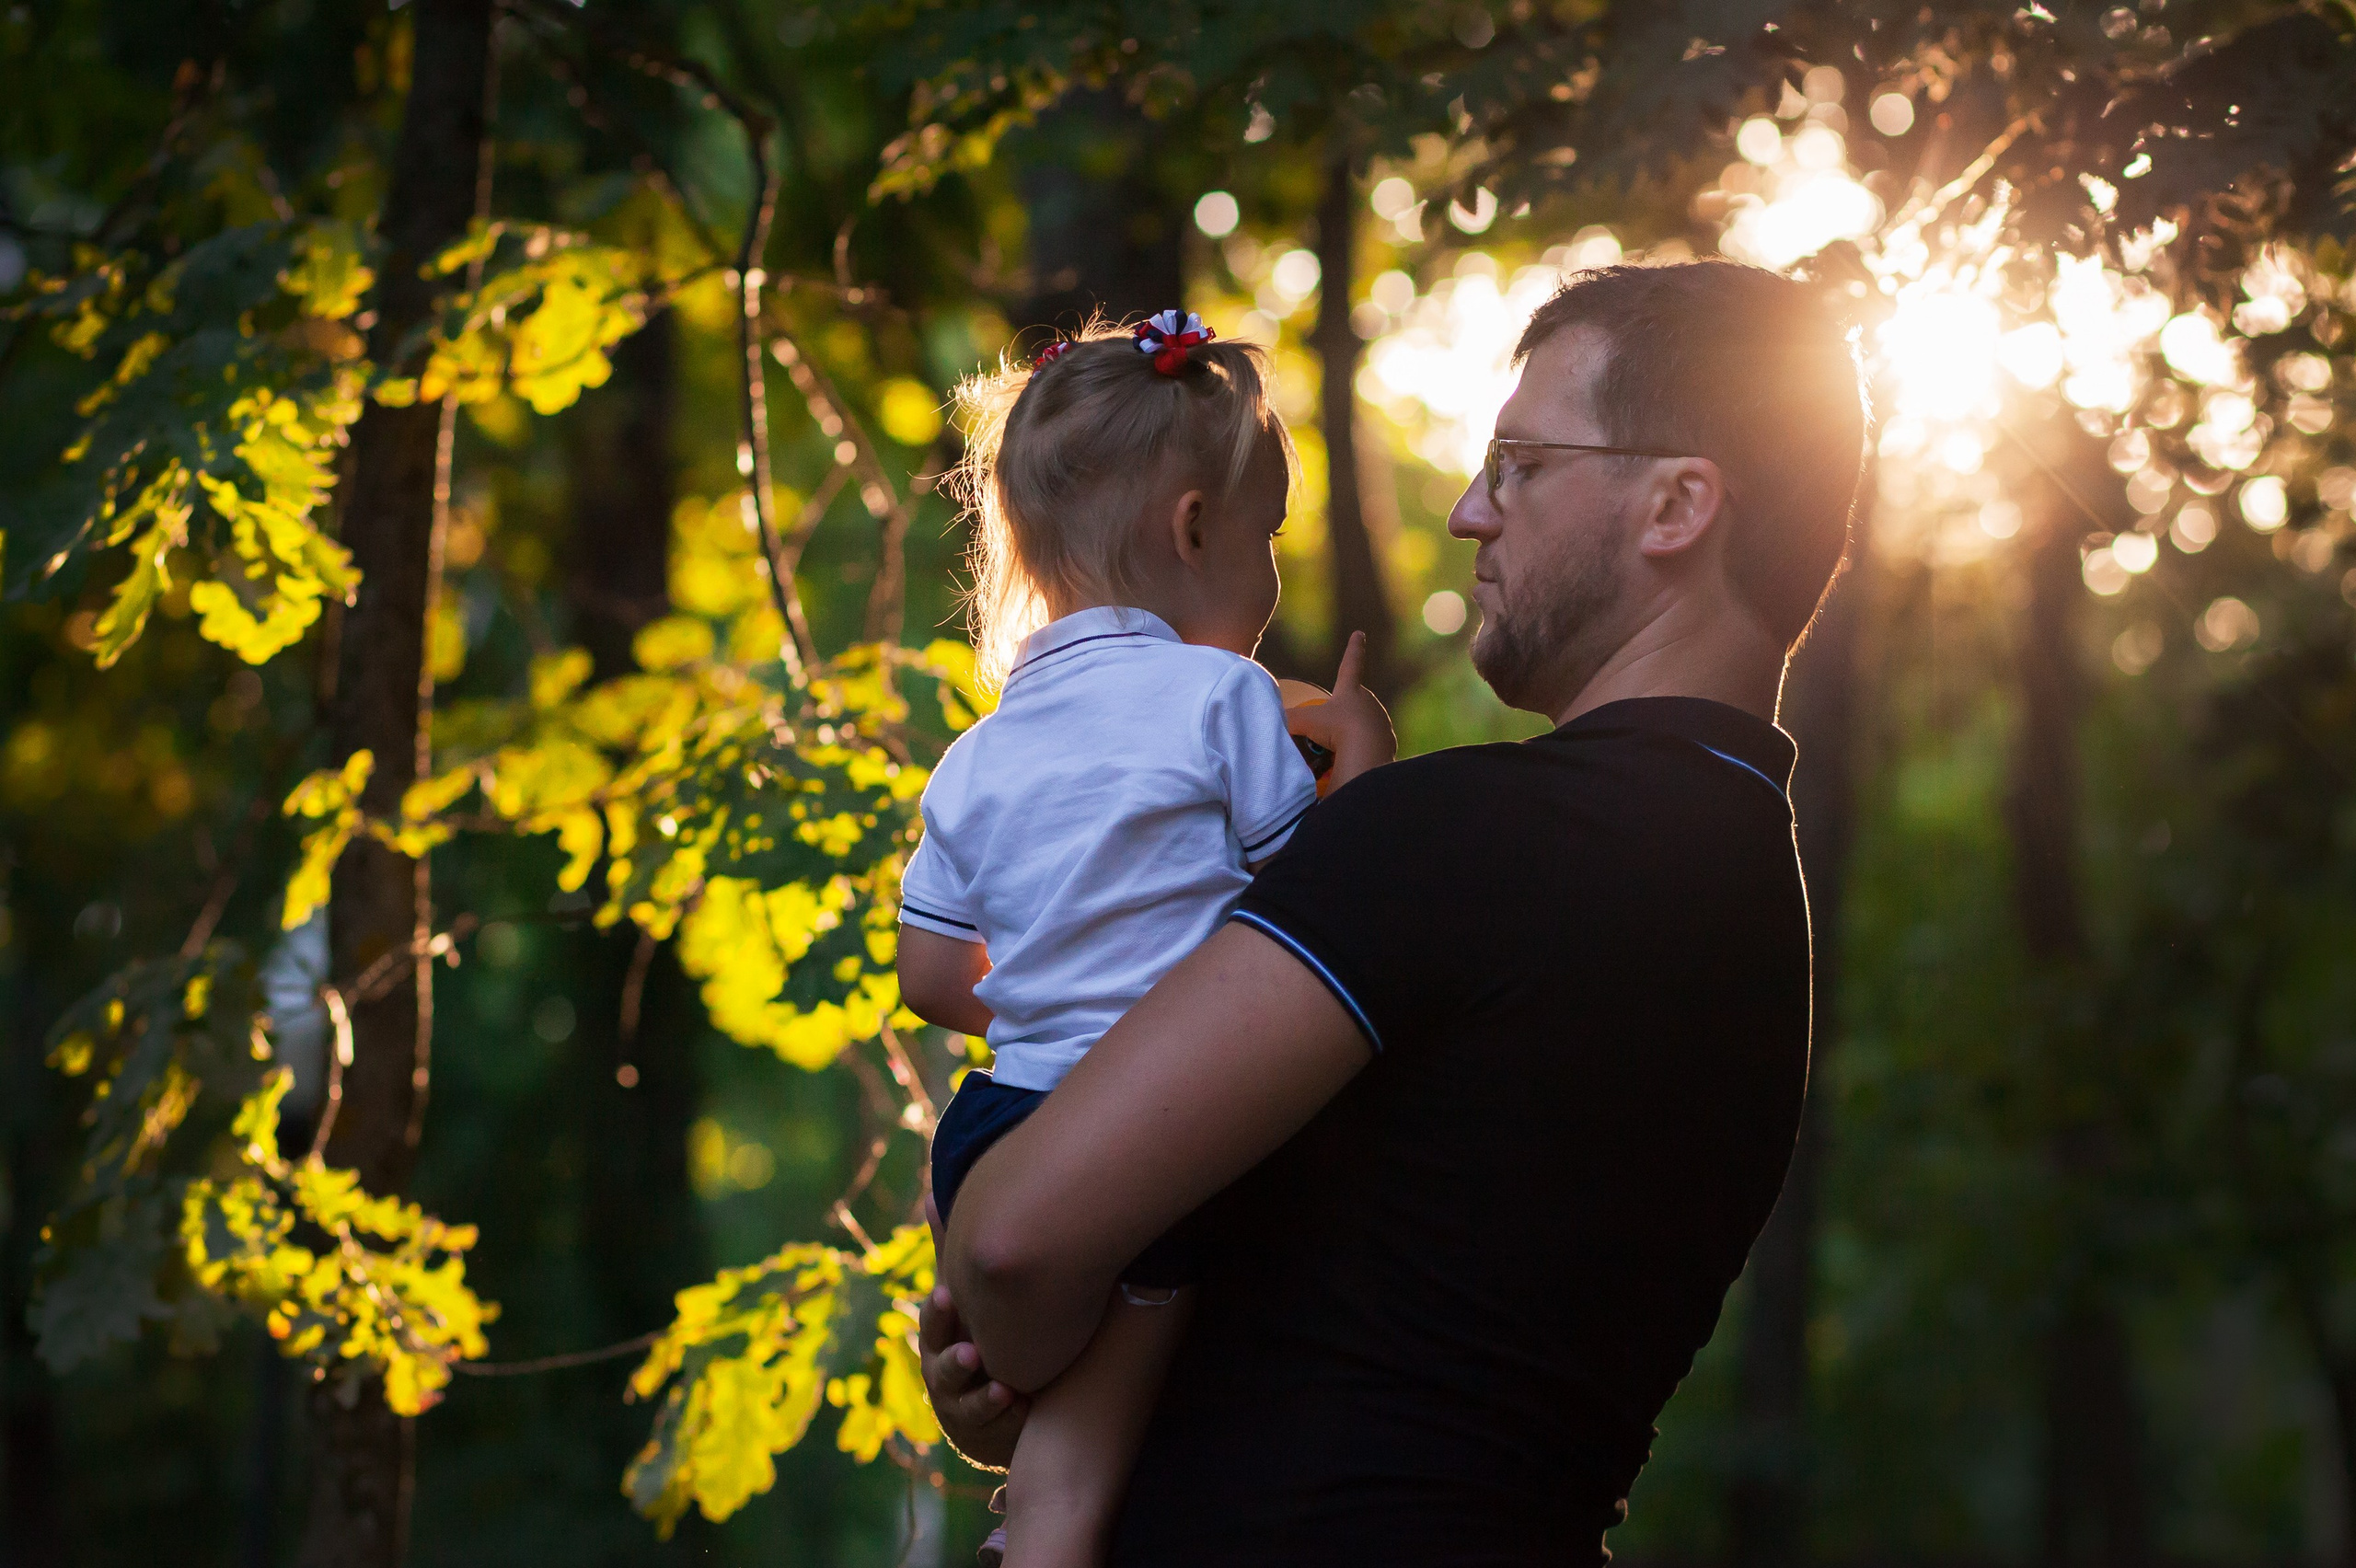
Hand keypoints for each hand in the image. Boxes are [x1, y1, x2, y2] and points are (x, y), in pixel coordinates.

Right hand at [920, 1196, 1028, 1469]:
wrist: (995, 1398)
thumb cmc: (979, 1331)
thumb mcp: (967, 1293)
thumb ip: (953, 1250)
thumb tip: (930, 1192)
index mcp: (943, 1335)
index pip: (937, 1321)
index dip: (940, 1312)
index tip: (948, 1296)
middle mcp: (945, 1372)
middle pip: (943, 1366)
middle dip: (954, 1359)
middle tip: (970, 1351)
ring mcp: (962, 1406)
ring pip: (965, 1404)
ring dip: (980, 1396)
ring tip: (1000, 1388)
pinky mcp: (986, 1434)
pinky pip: (994, 1429)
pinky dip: (1006, 1419)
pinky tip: (1021, 1408)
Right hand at [1285, 632, 1394, 790]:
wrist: (1366, 754)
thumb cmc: (1336, 730)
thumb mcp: (1304, 721)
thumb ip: (1287, 719)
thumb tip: (1272, 721)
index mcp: (1350, 691)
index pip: (1350, 664)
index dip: (1353, 648)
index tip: (1360, 633)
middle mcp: (1369, 703)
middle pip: (1354, 702)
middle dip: (1343, 711)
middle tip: (1330, 728)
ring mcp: (1381, 722)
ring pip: (1362, 725)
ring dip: (1351, 734)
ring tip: (1337, 750)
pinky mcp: (1388, 742)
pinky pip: (1370, 746)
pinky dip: (1360, 750)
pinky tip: (1350, 759)